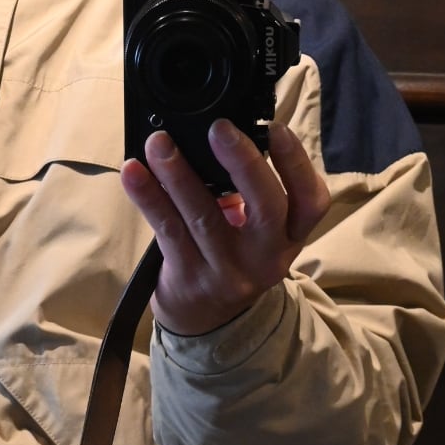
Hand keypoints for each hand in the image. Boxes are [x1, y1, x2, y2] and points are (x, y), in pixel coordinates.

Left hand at [120, 119, 330, 336]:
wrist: (204, 317)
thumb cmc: (232, 254)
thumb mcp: (259, 231)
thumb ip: (251, 190)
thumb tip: (218, 137)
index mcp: (290, 237)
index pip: (311, 201)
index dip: (297, 163)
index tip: (276, 128)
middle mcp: (266, 258)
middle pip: (265, 207)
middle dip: (242, 163)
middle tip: (218, 129)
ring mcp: (227, 271)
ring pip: (204, 217)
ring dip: (178, 174)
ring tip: (159, 143)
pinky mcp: (189, 277)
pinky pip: (167, 231)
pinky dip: (148, 197)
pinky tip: (134, 172)